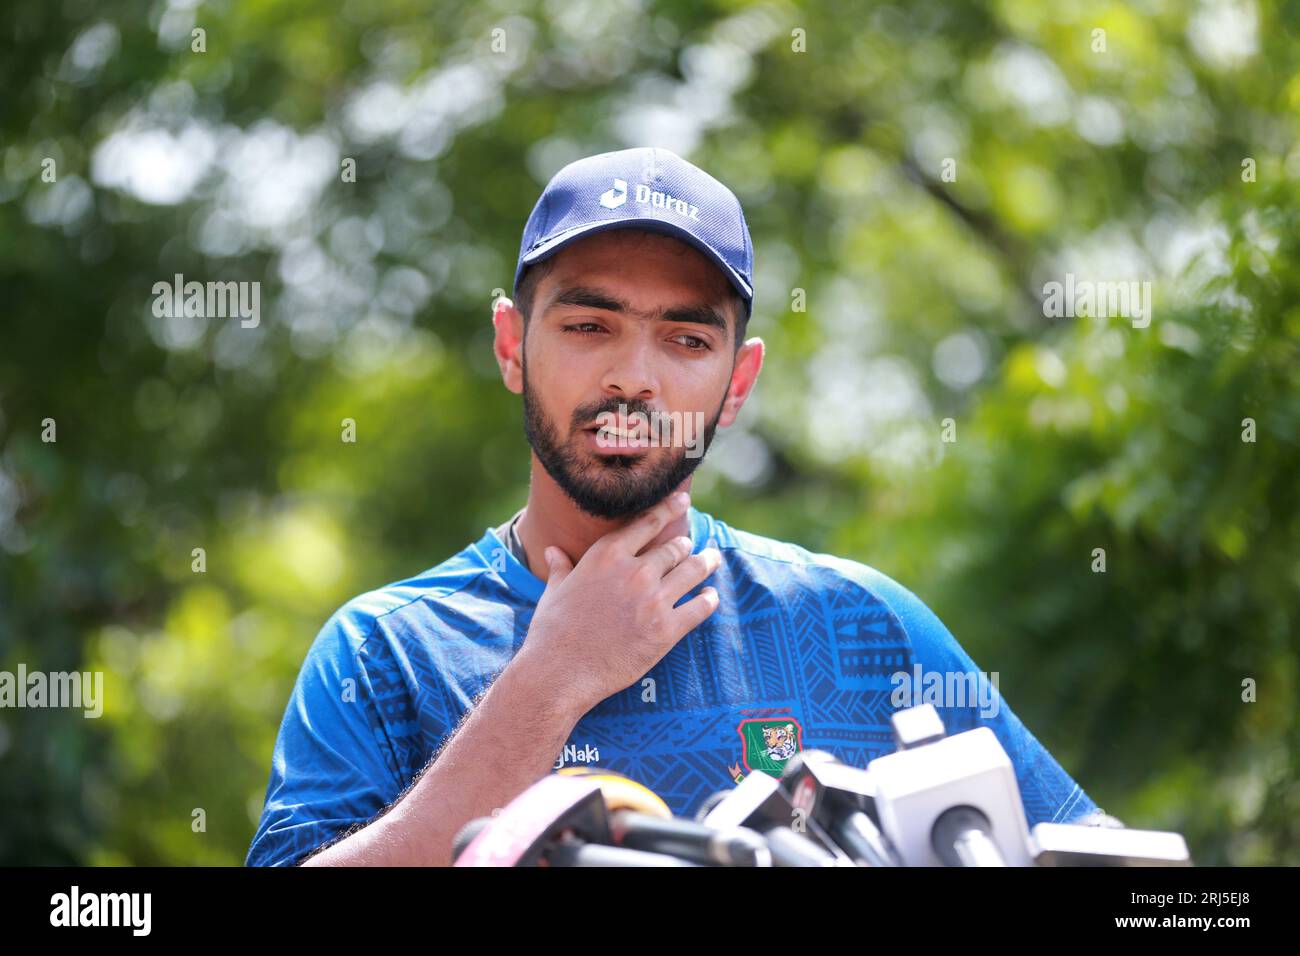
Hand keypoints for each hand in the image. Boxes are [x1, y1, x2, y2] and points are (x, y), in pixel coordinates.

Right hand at [516, 491, 721, 712]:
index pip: (647, 523)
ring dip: (705, 564)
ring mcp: (653, 600)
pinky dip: (708, 600)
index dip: (669, 509)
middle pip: (674, 548)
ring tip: (712, 560)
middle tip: (692, 546)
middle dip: (685, 546)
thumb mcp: (554, 591)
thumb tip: (551, 550)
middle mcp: (634, 571)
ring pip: (692, 571)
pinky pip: (699, 608)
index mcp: (607, 555)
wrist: (559, 672)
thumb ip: (561, 567)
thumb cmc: (551, 632)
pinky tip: (711, 596)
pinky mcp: (666, 630)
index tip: (683, 501)